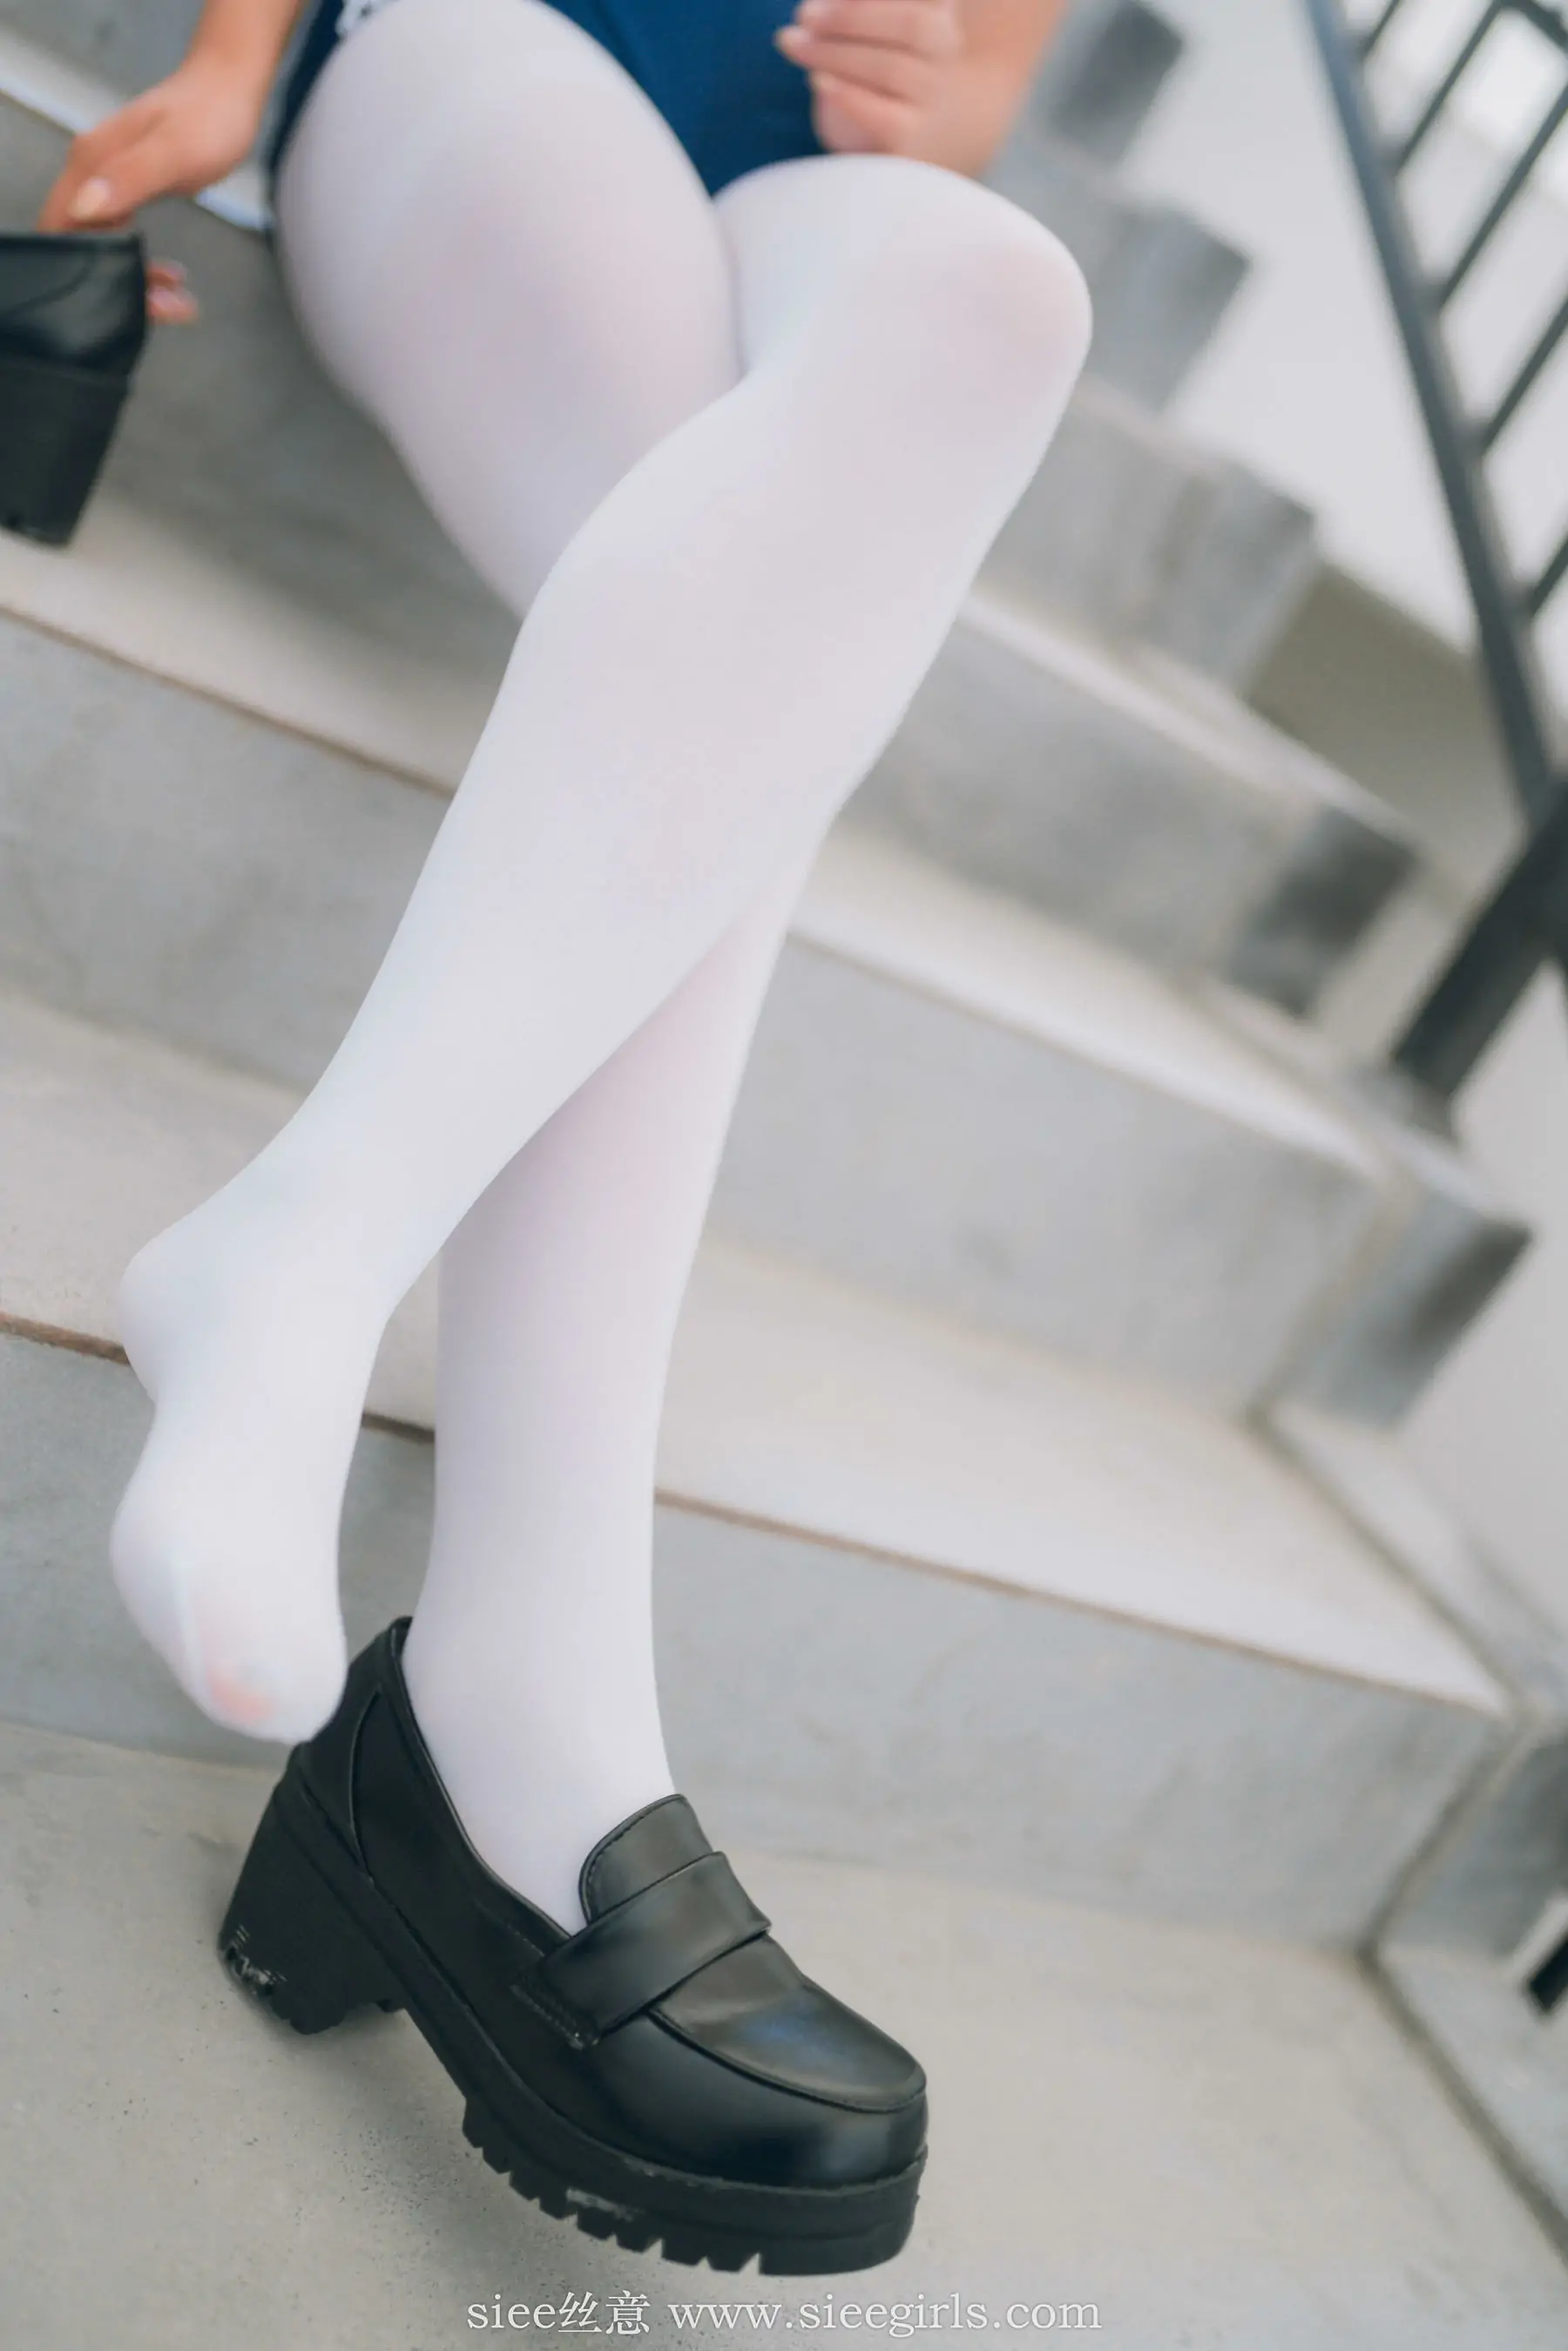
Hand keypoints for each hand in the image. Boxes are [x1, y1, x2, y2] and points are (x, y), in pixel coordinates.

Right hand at [36, 51, 266, 319]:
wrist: (228, 88)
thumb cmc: (209, 118)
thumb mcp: (174, 153)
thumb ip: (129, 179)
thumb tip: (86, 207)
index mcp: (90, 163)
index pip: (61, 230)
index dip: (84, 271)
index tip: (130, 296)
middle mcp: (90, 172)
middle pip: (77, 244)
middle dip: (113, 284)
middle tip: (166, 307)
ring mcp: (107, 179)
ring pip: (101, 244)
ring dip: (132, 278)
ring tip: (175, 300)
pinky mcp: (128, 187)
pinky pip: (120, 234)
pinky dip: (141, 261)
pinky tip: (171, 276)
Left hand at [776, 0, 965, 158]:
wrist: (899, 133)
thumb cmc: (875, 63)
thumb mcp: (872, 26)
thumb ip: (855, 10)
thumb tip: (818, 9)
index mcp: (938, 12)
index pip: (920, 2)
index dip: (868, 1)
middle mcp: (945, 53)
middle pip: (910, 26)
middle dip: (851, 18)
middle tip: (804, 15)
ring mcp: (933, 97)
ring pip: (890, 69)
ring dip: (834, 53)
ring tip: (793, 43)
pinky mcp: (910, 138)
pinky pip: (883, 118)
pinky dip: (849, 96)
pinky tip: (818, 80)